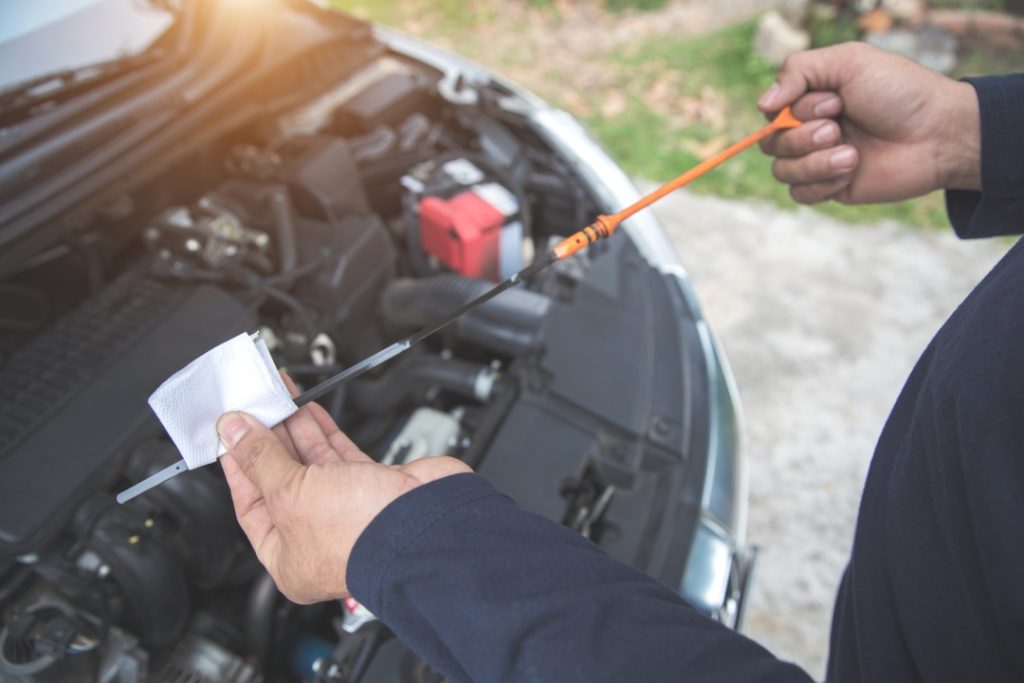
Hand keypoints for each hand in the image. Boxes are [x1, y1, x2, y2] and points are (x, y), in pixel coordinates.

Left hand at [217, 375, 470, 603]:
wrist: (426, 524)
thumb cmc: (361, 535)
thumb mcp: (290, 493)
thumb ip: (259, 458)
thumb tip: (233, 431)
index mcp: (290, 558)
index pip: (251, 505)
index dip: (238, 467)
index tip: (230, 434)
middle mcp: (319, 536)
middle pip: (281, 480)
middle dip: (267, 441)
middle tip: (253, 407)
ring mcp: (348, 509)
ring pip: (312, 463)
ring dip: (294, 428)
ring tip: (277, 398)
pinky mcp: (373, 485)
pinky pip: (340, 453)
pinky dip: (323, 430)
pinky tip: (308, 410)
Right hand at [758, 42, 980, 204]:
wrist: (938, 134)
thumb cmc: (899, 92)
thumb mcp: (848, 61)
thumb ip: (798, 70)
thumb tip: (762, 103)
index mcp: (812, 99)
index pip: (771, 111)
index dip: (793, 110)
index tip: (834, 102)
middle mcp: (811, 129)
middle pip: (770, 144)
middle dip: (802, 138)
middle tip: (839, 129)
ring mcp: (819, 160)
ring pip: (782, 171)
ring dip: (815, 163)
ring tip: (853, 155)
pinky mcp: (831, 188)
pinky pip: (800, 194)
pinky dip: (821, 184)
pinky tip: (851, 174)